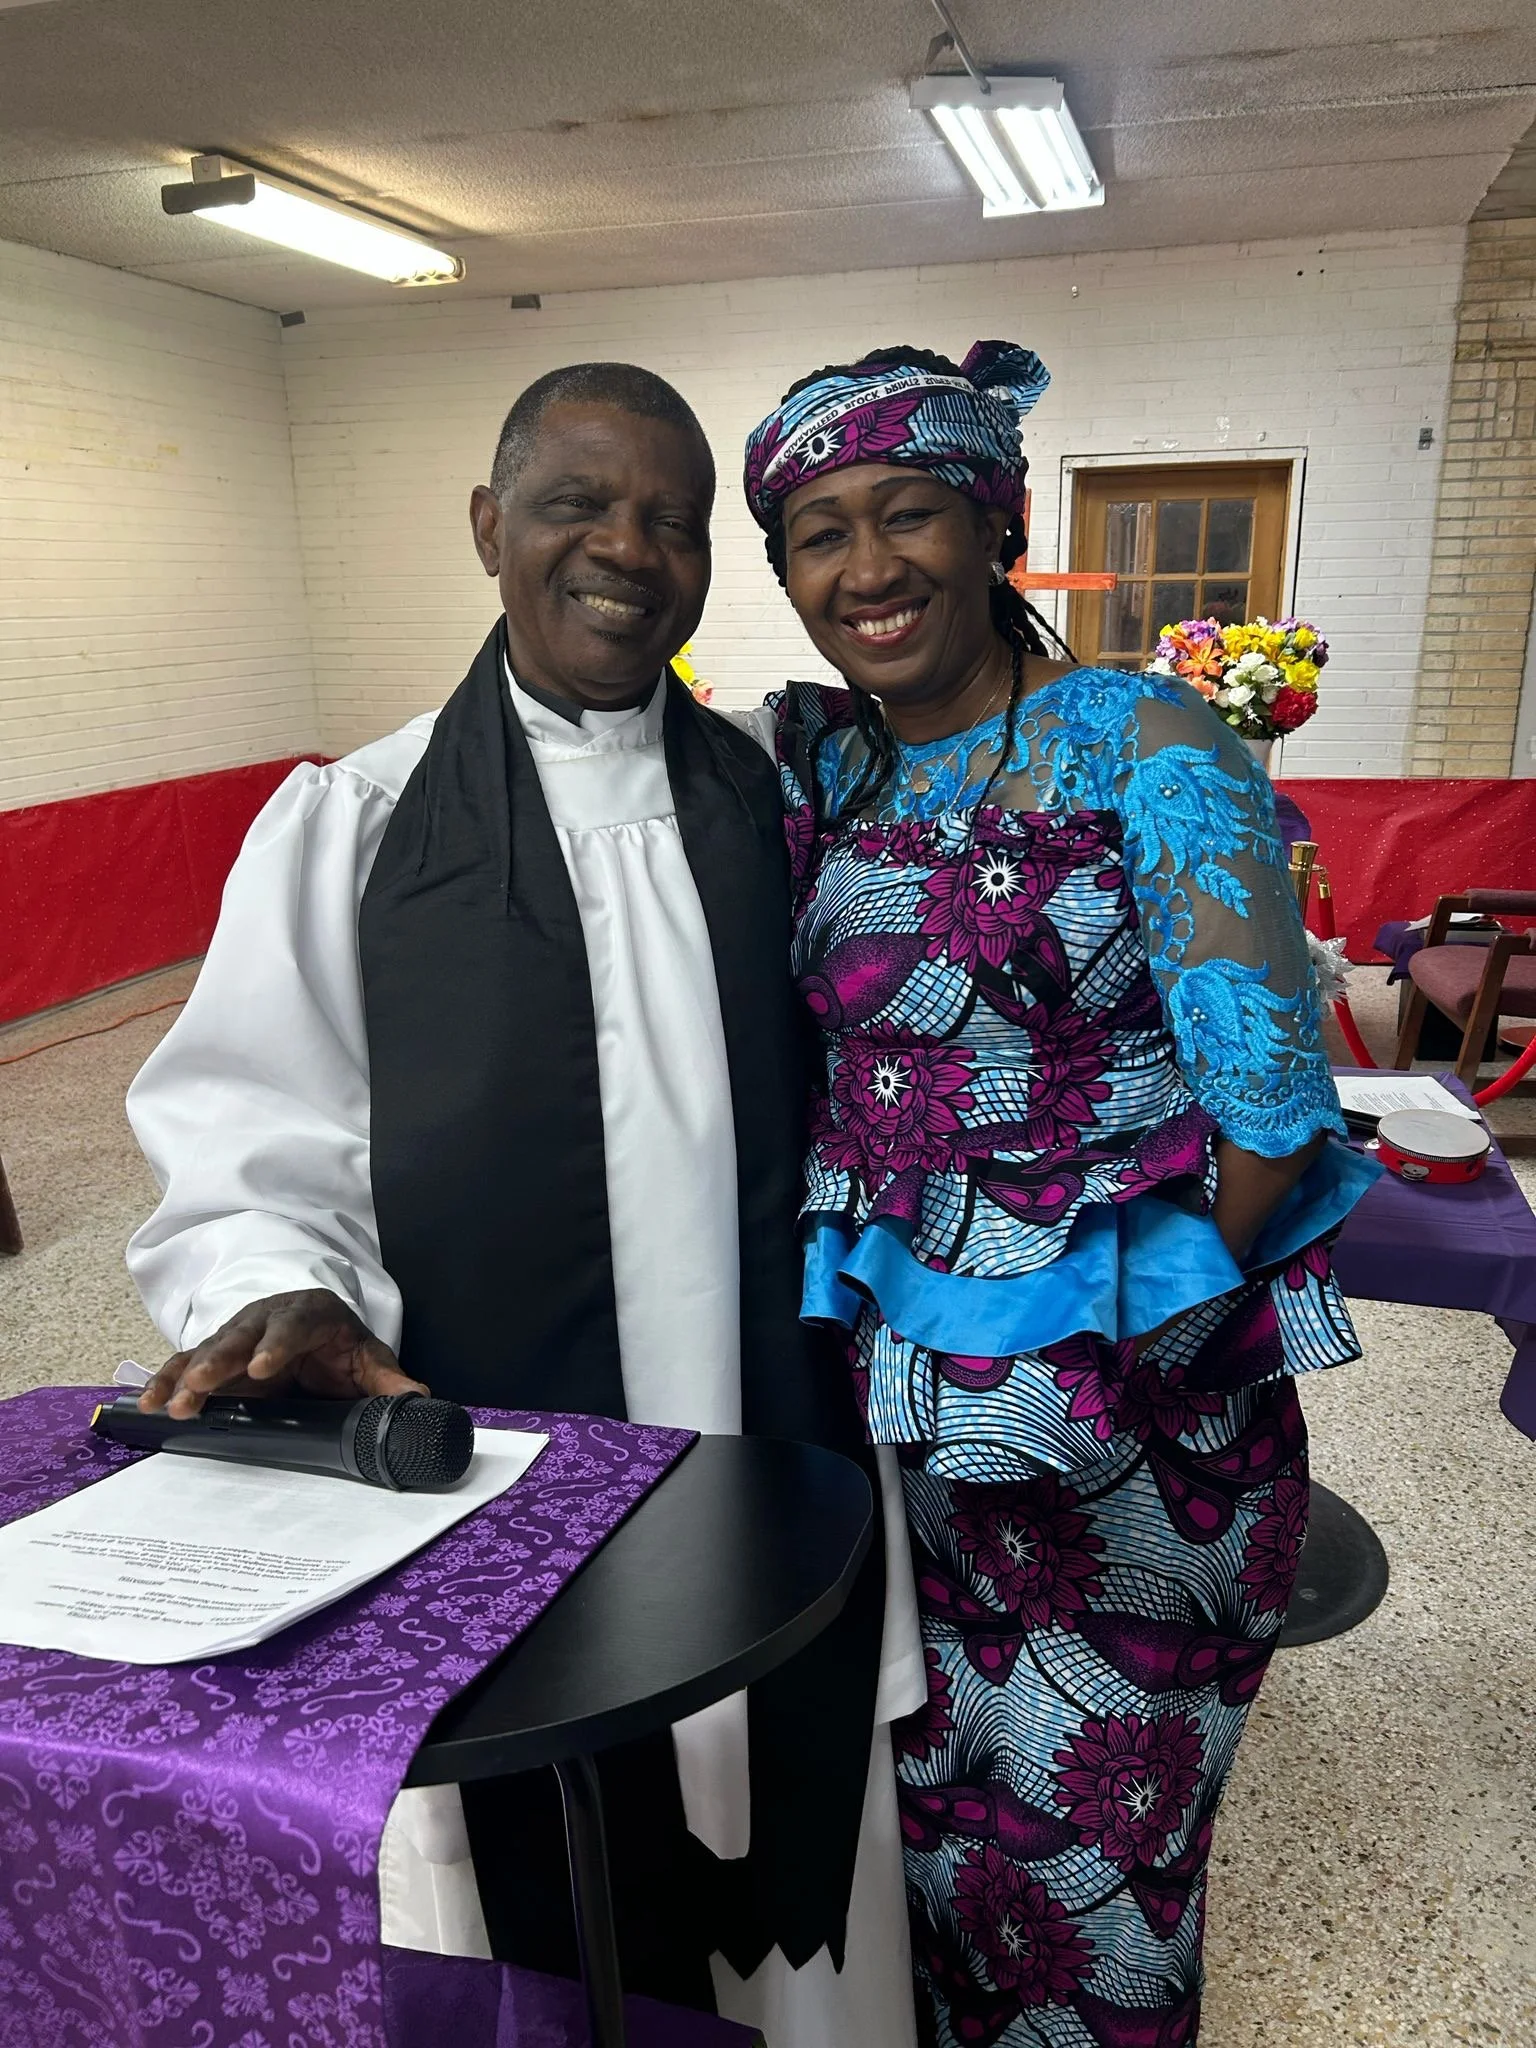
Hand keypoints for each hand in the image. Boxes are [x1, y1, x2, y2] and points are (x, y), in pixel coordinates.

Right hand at [138, 1289, 426, 1419]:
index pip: (294, 1324)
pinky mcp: (216, 1355)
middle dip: (220, 1357)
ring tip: (167, 1403)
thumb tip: (420, 1400)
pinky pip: (188, 1364)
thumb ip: (389, 1381)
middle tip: (201, 1383)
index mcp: (311, 1313)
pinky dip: (168, 1380)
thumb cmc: (342, 1346)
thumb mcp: (368, 1361)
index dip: (277, 1343)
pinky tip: (149, 1403)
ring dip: (185, 1375)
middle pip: (242, 1333)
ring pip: (208, 1349)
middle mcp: (268, 1317)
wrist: (318, 1329)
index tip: (262, 1368)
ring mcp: (238, 1335)